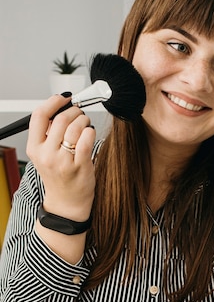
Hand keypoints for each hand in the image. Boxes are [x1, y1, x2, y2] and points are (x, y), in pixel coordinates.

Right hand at [27, 93, 95, 222]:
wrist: (67, 203)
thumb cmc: (59, 177)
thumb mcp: (44, 155)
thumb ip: (48, 134)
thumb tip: (59, 108)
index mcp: (34, 148)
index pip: (39, 116)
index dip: (53, 102)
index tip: (63, 98)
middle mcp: (46, 154)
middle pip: (60, 119)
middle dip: (74, 112)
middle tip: (80, 114)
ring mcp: (63, 161)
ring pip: (74, 127)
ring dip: (84, 121)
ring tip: (86, 125)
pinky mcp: (80, 165)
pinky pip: (87, 139)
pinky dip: (90, 132)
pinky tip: (90, 134)